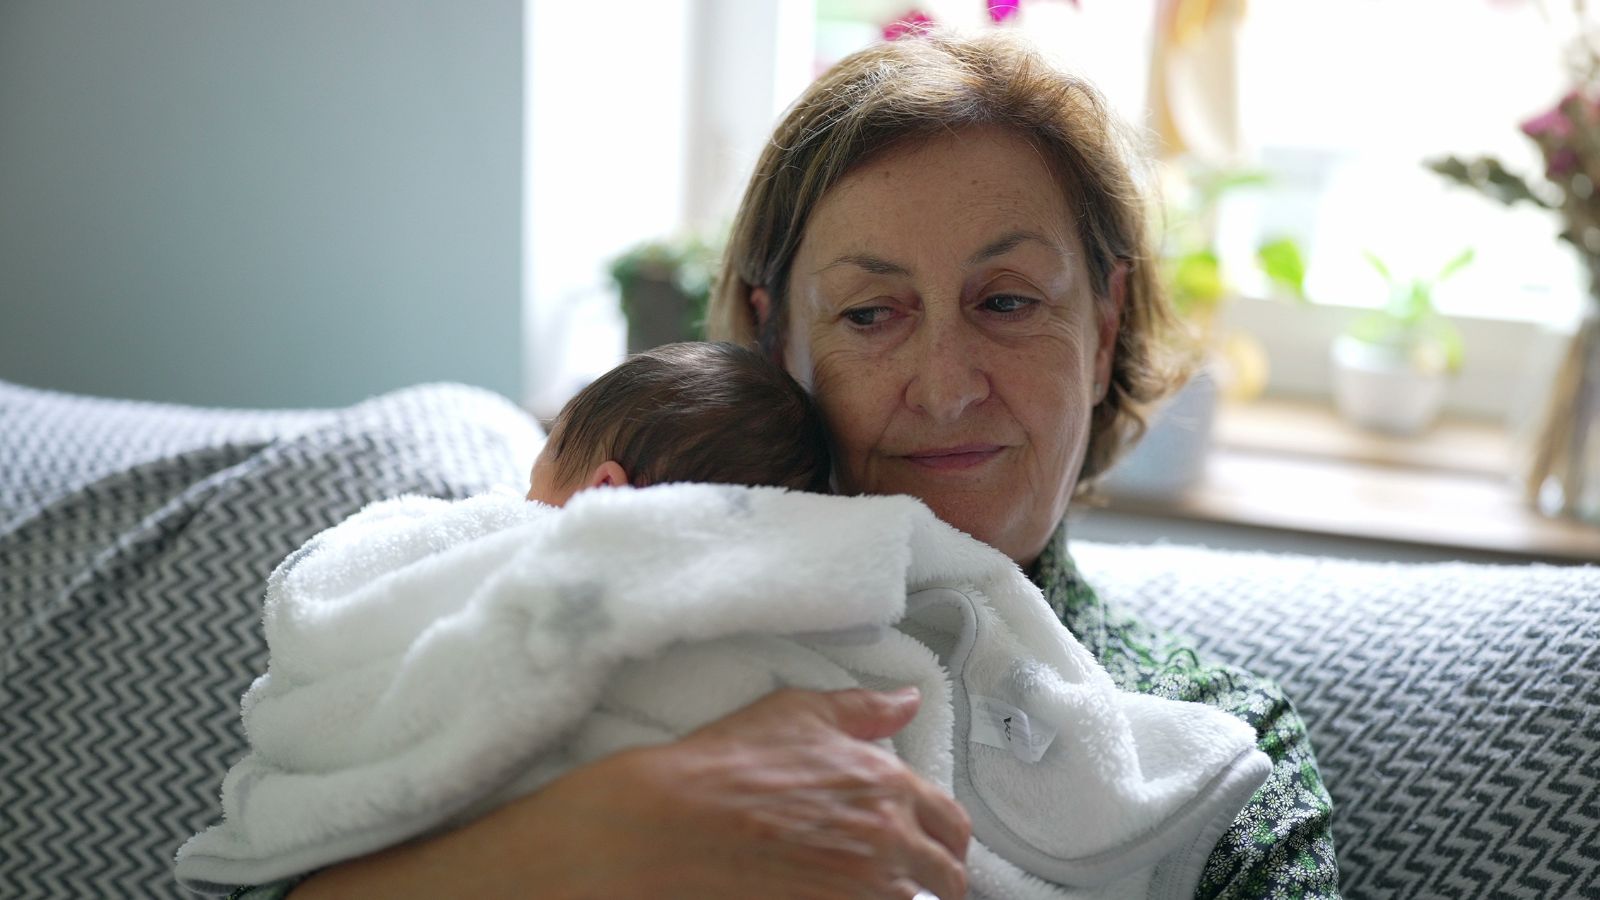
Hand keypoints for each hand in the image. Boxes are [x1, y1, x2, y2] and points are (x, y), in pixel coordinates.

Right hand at [292, 686, 970, 898]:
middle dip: (935, 878)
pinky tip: (834, 898)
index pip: (950, 824)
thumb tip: (906, 701)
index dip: (946, 839)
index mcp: (884, 784)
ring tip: (864, 889)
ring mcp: (857, 892)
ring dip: (902, 899)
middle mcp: (884, 842)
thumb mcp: (792, 713)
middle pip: (947, 879)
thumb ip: (859, 708)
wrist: (658, 825)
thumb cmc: (721, 762)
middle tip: (909, 882)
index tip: (934, 848)